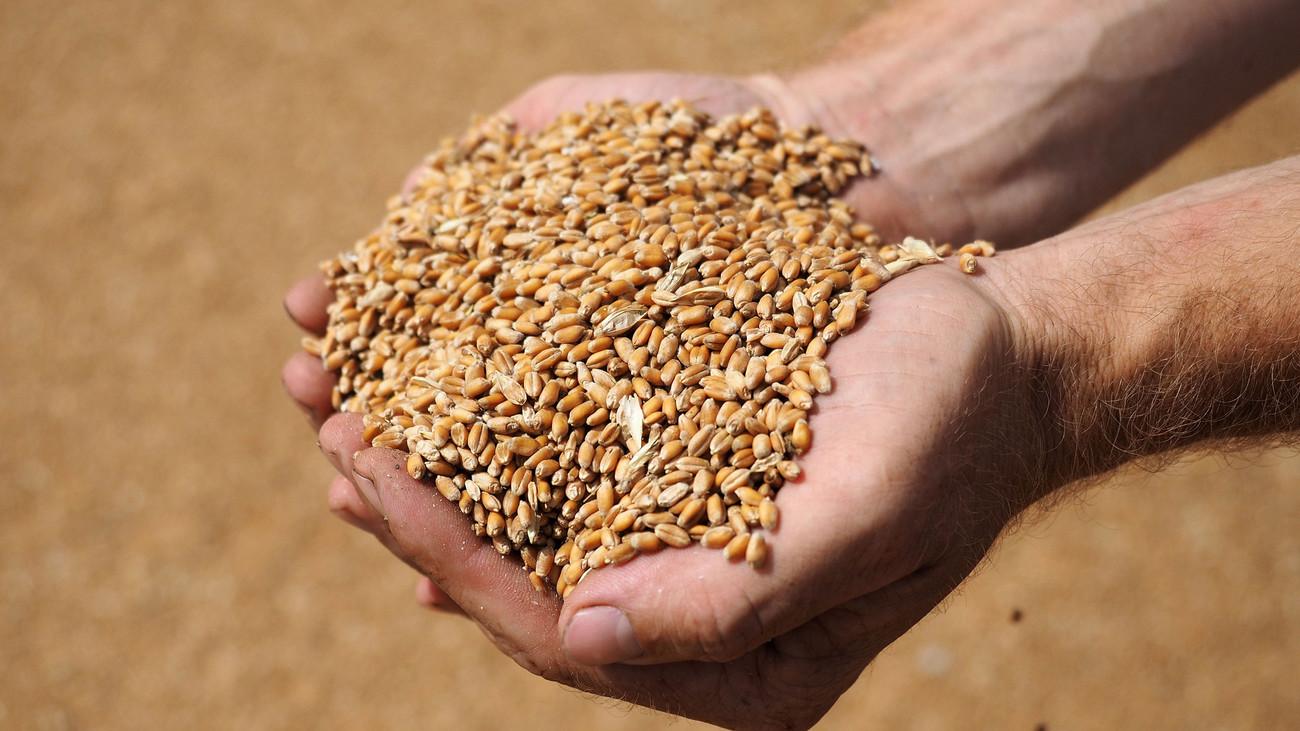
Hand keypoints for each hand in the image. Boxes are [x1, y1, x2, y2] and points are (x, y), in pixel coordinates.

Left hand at [285, 241, 1045, 728]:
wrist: (996, 360)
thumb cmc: (950, 431)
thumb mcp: (869, 512)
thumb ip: (741, 595)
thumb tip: (587, 641)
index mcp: (737, 666)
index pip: (559, 634)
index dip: (455, 558)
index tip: (367, 478)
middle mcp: (689, 620)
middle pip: (516, 582)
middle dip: (411, 507)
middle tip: (324, 422)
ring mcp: (674, 549)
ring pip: (521, 519)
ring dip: (429, 458)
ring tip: (341, 393)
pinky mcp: (670, 476)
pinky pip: (554, 462)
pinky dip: (485, 423)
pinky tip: (423, 389)